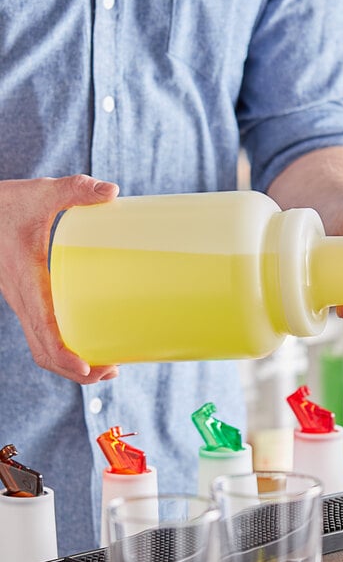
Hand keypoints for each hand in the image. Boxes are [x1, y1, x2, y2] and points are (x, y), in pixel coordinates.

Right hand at [0, 175, 119, 382]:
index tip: (89, 369)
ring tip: (108, 366)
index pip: (43, 330)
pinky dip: (64, 347)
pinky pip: (43, 333)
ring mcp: (24, 302)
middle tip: (113, 371)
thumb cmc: (5, 203)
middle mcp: (22, 298)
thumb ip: (73, 190)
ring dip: (71, 362)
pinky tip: (90, 341)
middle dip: (76, 369)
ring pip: (42, 346)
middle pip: (44, 351)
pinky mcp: (29, 298)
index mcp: (25, 282)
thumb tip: (113, 191)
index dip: (64, 355)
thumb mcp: (38, 193)